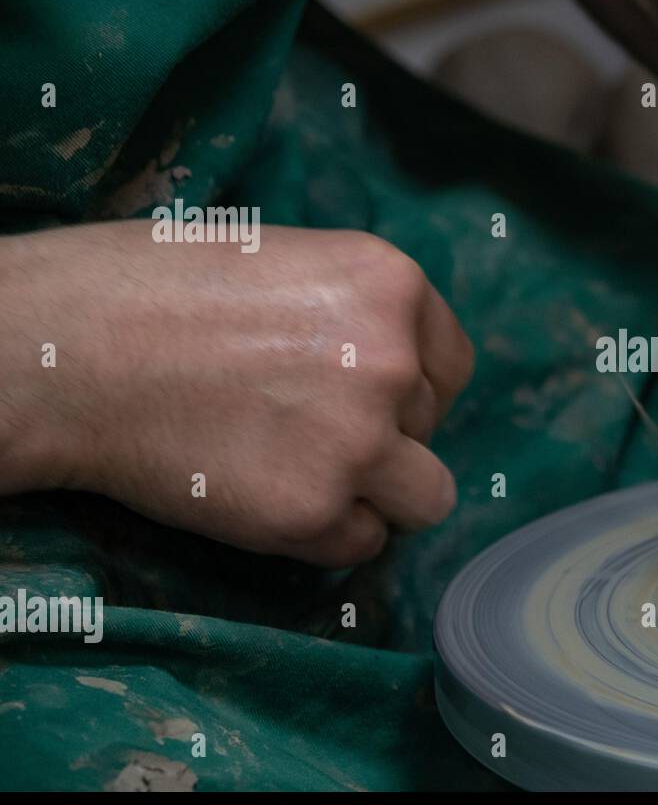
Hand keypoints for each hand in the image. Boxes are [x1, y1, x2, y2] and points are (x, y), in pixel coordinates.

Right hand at [0, 222, 472, 566]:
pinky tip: (262, 494)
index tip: (365, 400)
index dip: (411, 390)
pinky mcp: (310, 509)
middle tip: (298, 426)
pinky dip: (321, 532)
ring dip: (376, 495)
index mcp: (392, 285)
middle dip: (381, 436)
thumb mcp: (287, 262)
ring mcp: (357, 440)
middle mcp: (393, 362)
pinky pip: (359, 542)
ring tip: (303, 473)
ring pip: (425, 498)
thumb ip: (359, 315)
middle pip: (431, 430)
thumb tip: (403, 371)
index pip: (452, 366)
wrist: (59, 348)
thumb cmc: (153, 291)